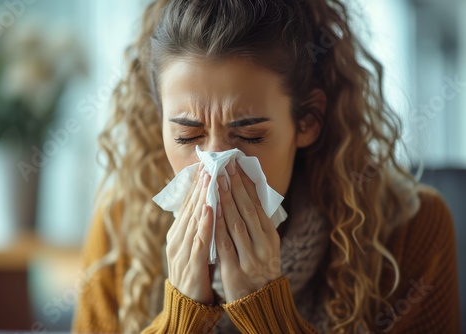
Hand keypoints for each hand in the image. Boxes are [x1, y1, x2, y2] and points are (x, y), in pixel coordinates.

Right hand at [165, 166, 214, 303]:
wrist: (187, 305)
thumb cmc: (194, 273)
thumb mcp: (194, 246)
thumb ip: (198, 228)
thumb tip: (207, 205)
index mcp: (177, 234)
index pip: (187, 205)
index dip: (196, 186)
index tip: (205, 167)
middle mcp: (177, 239)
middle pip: (189, 208)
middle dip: (200, 186)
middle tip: (208, 165)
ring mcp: (181, 251)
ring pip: (192, 219)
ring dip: (202, 198)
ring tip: (210, 179)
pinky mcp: (190, 264)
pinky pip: (198, 240)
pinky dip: (204, 223)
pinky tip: (210, 209)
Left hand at [215, 161, 281, 302]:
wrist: (261, 303)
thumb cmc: (260, 269)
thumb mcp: (265, 245)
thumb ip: (257, 224)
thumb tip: (248, 194)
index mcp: (270, 236)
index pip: (257, 205)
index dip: (246, 184)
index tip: (236, 167)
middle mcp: (263, 245)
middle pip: (247, 210)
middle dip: (235, 186)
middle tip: (224, 166)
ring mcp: (250, 258)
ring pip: (236, 224)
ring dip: (225, 201)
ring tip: (216, 181)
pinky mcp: (235, 270)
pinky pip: (224, 244)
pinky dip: (217, 226)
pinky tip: (210, 211)